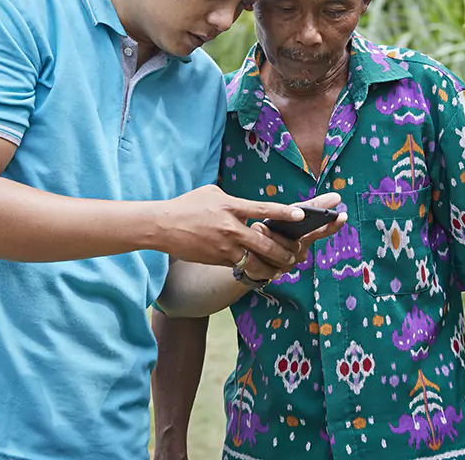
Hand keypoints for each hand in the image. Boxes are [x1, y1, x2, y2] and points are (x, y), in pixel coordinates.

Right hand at [159, 185, 305, 268]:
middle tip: (294, 254)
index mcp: (231, 206)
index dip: (284, 213)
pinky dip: (253, 269)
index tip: (301, 215)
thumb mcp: (212, 193)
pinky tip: (261, 271)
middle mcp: (230, 228)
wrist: (163, 226)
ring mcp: (224, 247)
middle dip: (283, 251)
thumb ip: (234, 201)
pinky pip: (241, 267)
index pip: (263, 209)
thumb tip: (247, 210)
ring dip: (272, 267)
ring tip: (281, 268)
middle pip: (265, 243)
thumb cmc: (187, 205)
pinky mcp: (217, 260)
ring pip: (256, 262)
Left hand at [240, 193, 346, 280]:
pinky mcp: (272, 273)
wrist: (249, 254)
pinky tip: (250, 249)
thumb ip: (307, 207)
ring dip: (264, 242)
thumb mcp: (286, 217)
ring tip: (254, 231)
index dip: (332, 225)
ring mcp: (287, 265)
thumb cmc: (272, 231)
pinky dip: (256, 254)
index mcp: (305, 237)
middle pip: (294, 244)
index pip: (321, 231)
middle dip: (276, 235)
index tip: (342, 215)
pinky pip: (266, 264)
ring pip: (278, 253)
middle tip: (260, 225)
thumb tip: (336, 196)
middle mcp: (299, 253)